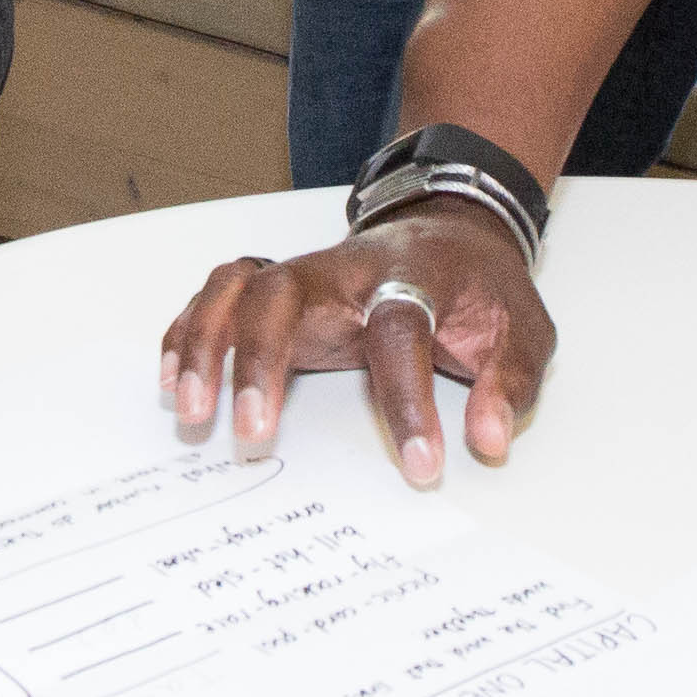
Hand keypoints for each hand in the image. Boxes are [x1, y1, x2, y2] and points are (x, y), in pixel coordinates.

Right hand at [159, 202, 552, 486]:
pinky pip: (219, 295)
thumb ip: (509, 384)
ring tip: (192, 412)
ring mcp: (305, 274)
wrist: (452, 229)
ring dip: (206, 345)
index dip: (408, 401)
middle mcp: (346, 270)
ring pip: (238, 289)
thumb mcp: (523, 331)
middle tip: (253, 434)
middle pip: (285, 294)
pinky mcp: (278, 286)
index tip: (422, 467)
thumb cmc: (481, 289)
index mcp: (413, 277)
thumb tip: (486, 441)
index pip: (402, 332)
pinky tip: (173, 379)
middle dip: (261, 361)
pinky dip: (188, 331)